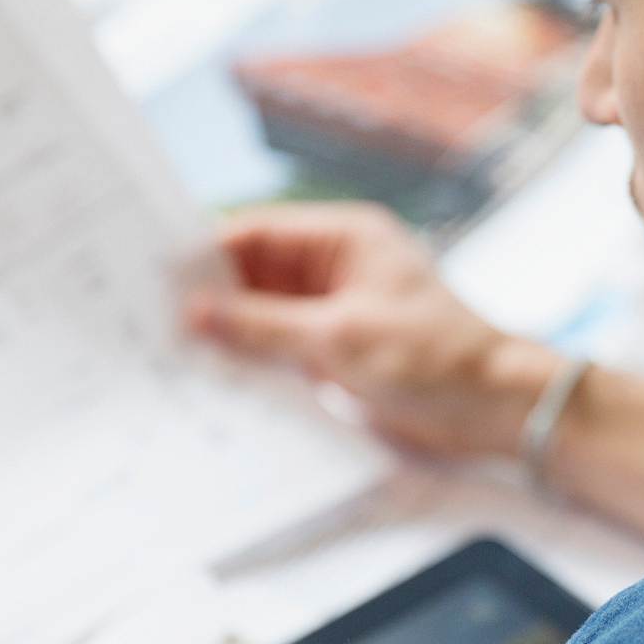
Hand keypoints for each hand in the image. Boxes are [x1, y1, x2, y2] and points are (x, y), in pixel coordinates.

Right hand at [185, 202, 564, 458]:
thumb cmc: (436, 361)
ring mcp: (336, 313)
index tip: (150, 278)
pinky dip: (251, 365)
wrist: (498, 410)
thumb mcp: (341, 340)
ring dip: (226, 337)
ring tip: (166, 357)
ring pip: (262, 317)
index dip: (203, 255)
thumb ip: (264, 327)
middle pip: (252, 276)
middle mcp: (335, 269)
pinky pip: (281, 351)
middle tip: (145, 323)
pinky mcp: (338, 354)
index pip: (255, 234)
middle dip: (207, 300)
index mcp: (343, 239)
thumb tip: (195, 313)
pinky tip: (214, 382)